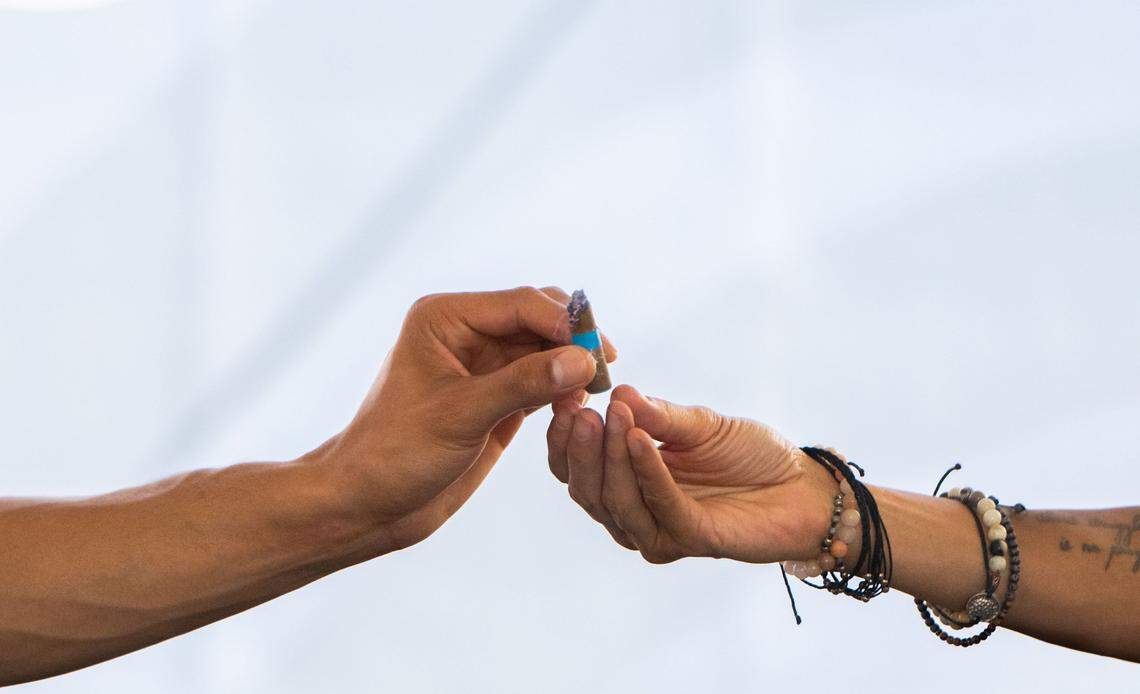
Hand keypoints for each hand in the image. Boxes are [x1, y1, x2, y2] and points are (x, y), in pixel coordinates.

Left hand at [316, 287, 615, 553]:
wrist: (370, 504)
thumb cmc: (396, 453)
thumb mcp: (461, 415)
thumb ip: (523, 383)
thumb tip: (582, 360)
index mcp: (445, 318)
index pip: (520, 304)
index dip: (563, 323)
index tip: (597, 351)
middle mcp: (466, 333)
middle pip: (539, 319)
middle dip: (573, 340)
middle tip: (605, 368)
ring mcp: (484, 365)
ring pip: (546, 350)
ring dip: (572, 366)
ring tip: (597, 390)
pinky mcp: (497, 397)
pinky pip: (542, 381)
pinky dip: (564, 389)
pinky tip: (579, 405)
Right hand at [546, 385, 834, 563]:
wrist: (803, 486)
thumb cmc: (750, 456)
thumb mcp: (698, 424)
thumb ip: (657, 414)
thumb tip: (616, 390)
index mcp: (627, 486)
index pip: (576, 469)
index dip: (564, 438)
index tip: (563, 397)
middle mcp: (636, 515)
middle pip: (587, 490)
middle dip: (580, 448)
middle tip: (580, 409)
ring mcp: (661, 532)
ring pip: (616, 502)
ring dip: (610, 456)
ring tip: (610, 416)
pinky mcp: (692, 539)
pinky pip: (660, 505)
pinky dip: (646, 469)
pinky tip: (638, 436)